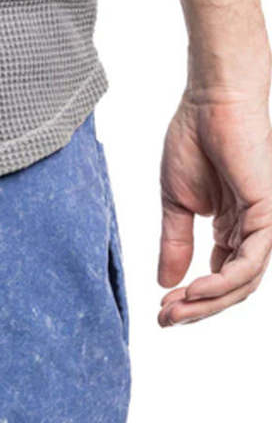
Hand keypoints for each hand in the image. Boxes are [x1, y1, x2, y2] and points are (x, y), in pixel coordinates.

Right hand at [158, 90, 271, 325]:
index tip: (160, 312)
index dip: (191, 301)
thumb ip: (174, 244)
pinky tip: (195, 290)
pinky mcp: (268, 211)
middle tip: (165, 321)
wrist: (209, 101)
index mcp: (233, 228)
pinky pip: (251, 261)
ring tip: (175, 311)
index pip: (219, 278)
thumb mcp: (175, 205)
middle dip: (198, 310)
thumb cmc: (193, 140)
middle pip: (233, 288)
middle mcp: (253, 230)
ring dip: (208, 303)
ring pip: (244, 282)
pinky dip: (223, 282)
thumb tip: (165, 282)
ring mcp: (264, 222)